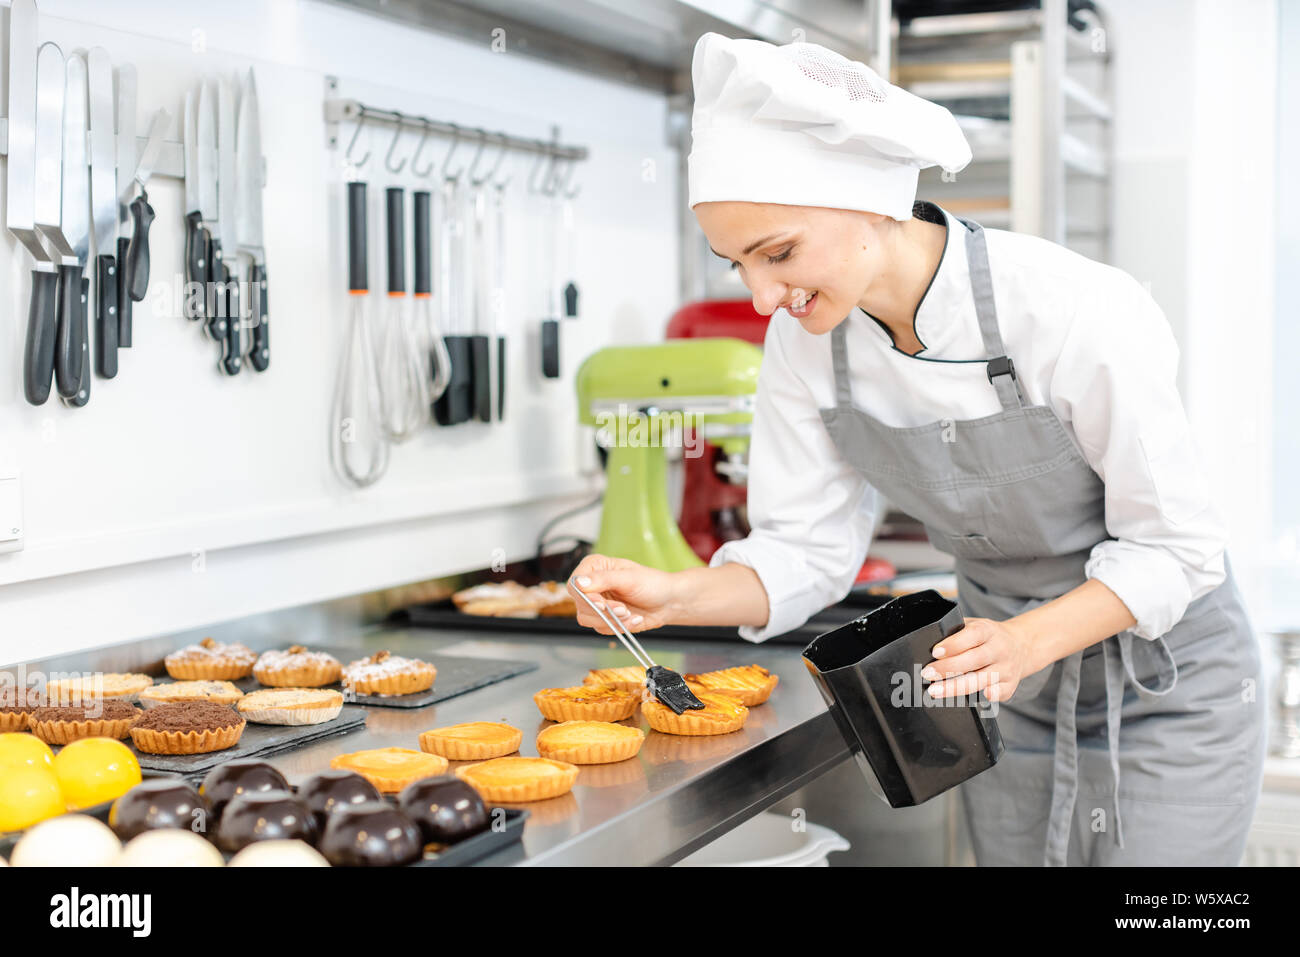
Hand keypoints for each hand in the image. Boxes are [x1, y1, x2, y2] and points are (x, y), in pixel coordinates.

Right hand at [566, 553, 678, 633]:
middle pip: (581, 605)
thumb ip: (603, 579)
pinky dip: (620, 627)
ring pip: (588, 620)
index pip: (575, 584)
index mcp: (594, 567)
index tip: (602, 604)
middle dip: (604, 611)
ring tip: (631, 614)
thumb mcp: (629, 577)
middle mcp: (592, 585)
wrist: (668, 602)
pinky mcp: (604, 619)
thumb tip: (580, 582)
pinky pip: (602, 629)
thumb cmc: (652, 583)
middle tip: (624, 610)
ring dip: (612, 620)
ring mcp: (597, 603)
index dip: (585, 597)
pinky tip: (634, 619)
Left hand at [920, 618, 1036, 702]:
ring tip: (935, 691)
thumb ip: (956, 632)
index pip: (972, 635)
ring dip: (956, 687)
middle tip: (927, 674)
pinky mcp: (1011, 684)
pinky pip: (999, 693)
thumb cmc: (987, 637)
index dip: (953, 644)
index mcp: (988, 630)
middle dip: (948, 669)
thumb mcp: (975, 626)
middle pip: (974, 660)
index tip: (935, 652)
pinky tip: (972, 699)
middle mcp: (1000, 649)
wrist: (1021, 646)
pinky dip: (988, 696)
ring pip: (982, 679)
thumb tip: (929, 643)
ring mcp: (1007, 668)